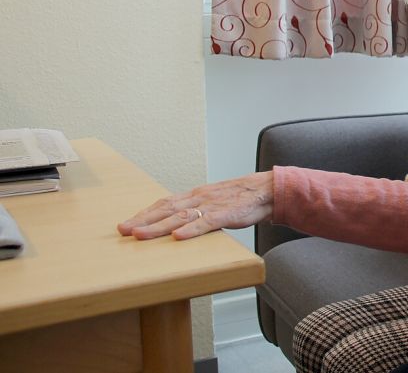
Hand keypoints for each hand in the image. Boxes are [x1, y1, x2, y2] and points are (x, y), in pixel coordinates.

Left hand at [117, 171, 274, 239]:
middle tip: (122, 230)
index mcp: (196, 195)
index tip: (128, 224)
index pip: (165, 203)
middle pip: (166, 209)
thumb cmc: (241, 198)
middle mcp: (200, 198)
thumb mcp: (215, 202)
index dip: (145, 213)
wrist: (267, 190)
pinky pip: (207, 223)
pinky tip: (178, 236)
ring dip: (158, 226)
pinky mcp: (227, 214)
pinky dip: (191, 229)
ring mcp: (212, 205)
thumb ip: (197, 212)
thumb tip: (178, 225)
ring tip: (140, 235)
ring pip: (181, 216)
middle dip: (143, 220)